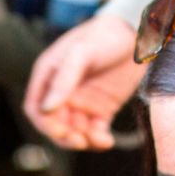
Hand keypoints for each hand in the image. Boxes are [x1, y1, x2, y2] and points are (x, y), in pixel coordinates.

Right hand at [22, 15, 145, 149]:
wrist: (138, 33)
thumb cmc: (104, 36)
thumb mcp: (81, 53)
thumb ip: (63, 80)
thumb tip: (47, 109)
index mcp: (49, 77)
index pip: (36, 108)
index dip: (44, 124)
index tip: (61, 132)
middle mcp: (63, 92)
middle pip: (54, 125)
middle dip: (65, 137)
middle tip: (80, 142)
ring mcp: (83, 102)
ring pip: (75, 132)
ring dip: (83, 141)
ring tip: (99, 140)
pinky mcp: (102, 109)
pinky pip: (95, 132)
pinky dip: (99, 140)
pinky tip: (107, 141)